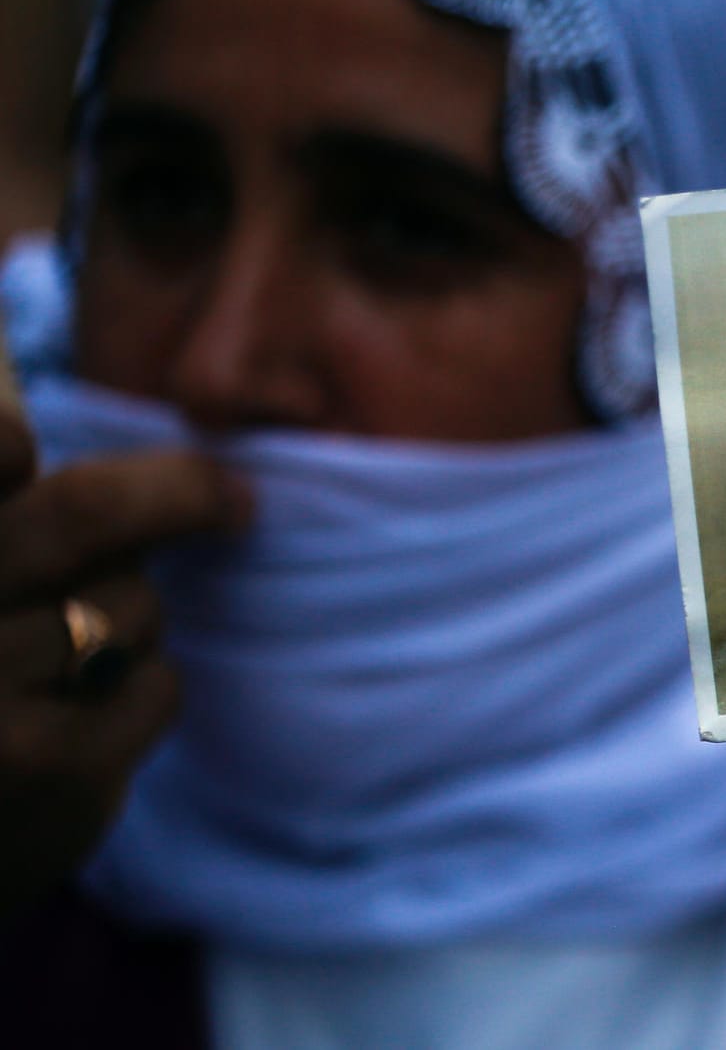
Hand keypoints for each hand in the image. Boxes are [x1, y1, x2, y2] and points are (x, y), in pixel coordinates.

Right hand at [0, 444, 247, 913]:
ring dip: (130, 620)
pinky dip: (142, 693)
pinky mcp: (53, 773)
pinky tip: (78, 725)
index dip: (7, 438)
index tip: (34, 446)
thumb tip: (32, 419)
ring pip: (130, 605)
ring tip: (67, 663)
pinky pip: (158, 687)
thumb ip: (11, 517)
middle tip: (235, 498)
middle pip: (80, 512)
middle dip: (178, 493)